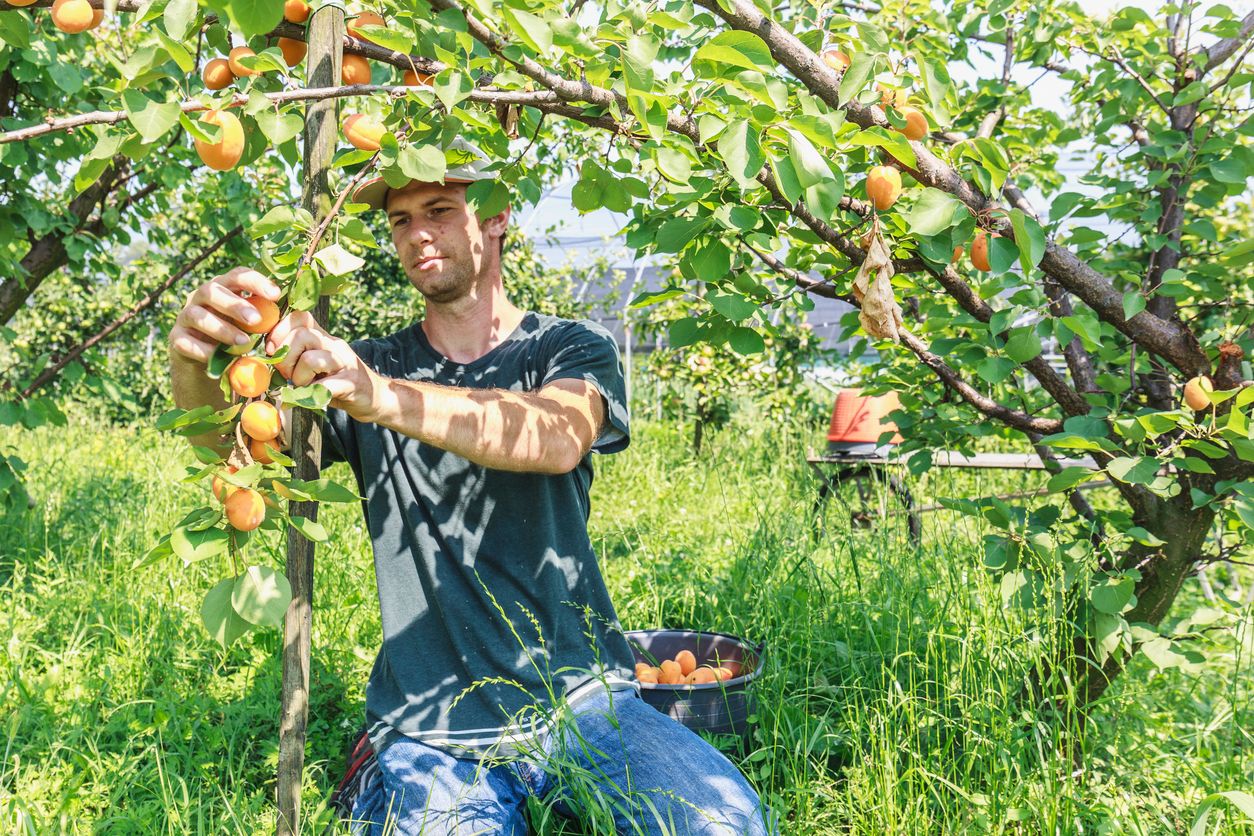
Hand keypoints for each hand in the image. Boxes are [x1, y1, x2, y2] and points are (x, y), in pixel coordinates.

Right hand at [169, 267, 281, 362]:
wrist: (206, 360)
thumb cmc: (235, 334)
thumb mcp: (250, 324)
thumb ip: (264, 317)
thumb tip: (293, 316)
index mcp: (223, 287)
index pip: (237, 275)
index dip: (256, 282)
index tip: (276, 295)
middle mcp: (201, 296)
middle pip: (212, 291)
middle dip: (235, 305)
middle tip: (256, 320)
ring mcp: (185, 316)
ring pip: (198, 316)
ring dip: (222, 329)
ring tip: (243, 344)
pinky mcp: (176, 338)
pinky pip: (185, 341)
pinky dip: (203, 350)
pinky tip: (218, 358)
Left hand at [266, 311, 386, 422]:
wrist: (375, 398)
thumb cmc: (338, 382)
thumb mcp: (316, 364)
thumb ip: (295, 356)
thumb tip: (266, 355)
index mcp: (323, 337)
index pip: (299, 316)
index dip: (279, 330)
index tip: (272, 350)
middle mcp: (334, 344)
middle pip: (302, 335)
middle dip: (285, 359)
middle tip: (288, 375)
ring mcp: (345, 362)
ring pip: (311, 359)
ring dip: (299, 378)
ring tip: (304, 387)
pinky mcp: (351, 383)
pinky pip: (324, 386)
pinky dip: (311, 395)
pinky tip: (312, 399)